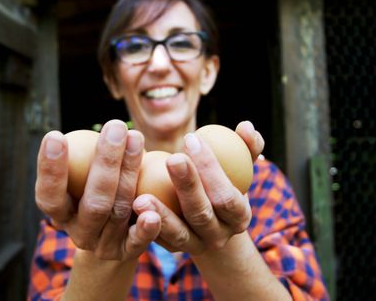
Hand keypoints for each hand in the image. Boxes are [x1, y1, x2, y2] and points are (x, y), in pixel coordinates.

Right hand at [35, 119, 160, 260]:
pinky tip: (153, 213)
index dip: (50, 169)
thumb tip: (94, 123)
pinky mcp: (127, 252)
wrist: (112, 240)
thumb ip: (83, 159)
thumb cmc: (95, 193)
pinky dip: (146, 228)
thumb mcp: (82, 180)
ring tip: (137, 139)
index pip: (49, 194)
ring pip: (118, 210)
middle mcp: (79, 231)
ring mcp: (103, 244)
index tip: (56, 136)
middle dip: (105, 162)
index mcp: (60, 213)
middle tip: (115, 127)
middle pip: (93, 200)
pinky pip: (138, 241)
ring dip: (130, 174)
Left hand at [133, 121, 263, 254]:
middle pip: (202, 214)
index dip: (211, 169)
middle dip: (188, 186)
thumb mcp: (239, 164)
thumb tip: (246, 126)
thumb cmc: (224, 180)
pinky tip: (129, 205)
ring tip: (140, 196)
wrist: (210, 217)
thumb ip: (247, 145)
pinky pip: (158, 239)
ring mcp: (196, 246)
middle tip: (172, 158)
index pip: (227, 196)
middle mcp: (219, 236)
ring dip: (160, 214)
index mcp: (239, 216)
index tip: (191, 138)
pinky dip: (144, 225)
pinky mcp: (173, 249)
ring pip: (178, 234)